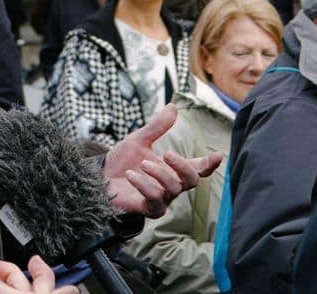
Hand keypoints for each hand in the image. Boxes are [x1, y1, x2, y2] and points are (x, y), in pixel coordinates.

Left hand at [103, 104, 222, 217]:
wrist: (99, 180)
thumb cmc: (121, 162)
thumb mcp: (138, 140)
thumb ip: (156, 127)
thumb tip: (173, 106)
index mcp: (172, 169)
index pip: (197, 168)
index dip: (209, 163)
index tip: (218, 155)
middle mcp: (171, 186)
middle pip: (192, 180)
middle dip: (182, 166)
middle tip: (167, 154)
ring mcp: (162, 199)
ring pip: (173, 188)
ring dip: (158, 173)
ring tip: (142, 164)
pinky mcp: (149, 209)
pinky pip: (156, 199)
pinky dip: (144, 185)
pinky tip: (131, 175)